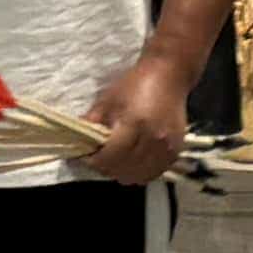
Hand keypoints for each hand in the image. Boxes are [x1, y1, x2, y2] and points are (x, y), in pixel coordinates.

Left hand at [75, 47, 190, 183]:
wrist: (169, 75)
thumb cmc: (136, 84)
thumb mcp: (109, 99)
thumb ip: (92, 123)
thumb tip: (77, 143)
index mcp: (134, 124)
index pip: (110, 157)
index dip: (94, 160)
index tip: (86, 156)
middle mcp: (152, 140)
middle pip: (122, 170)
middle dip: (106, 167)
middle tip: (99, 158)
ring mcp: (166, 148)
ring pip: (137, 177)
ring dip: (122, 173)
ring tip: (115, 161)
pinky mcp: (175, 152)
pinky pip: (153, 174)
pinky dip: (139, 173)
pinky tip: (132, 163)